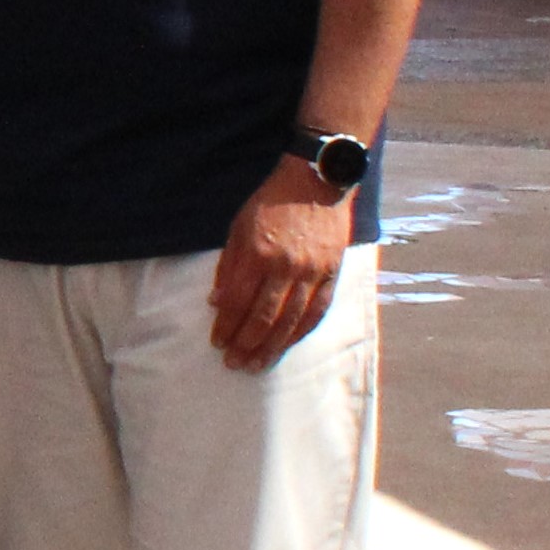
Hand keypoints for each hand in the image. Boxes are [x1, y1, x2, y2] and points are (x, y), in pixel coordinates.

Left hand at [210, 166, 352, 370]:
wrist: (317, 184)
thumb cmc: (270, 204)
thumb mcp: (238, 228)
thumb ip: (228, 266)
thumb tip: (216, 302)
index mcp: (258, 254)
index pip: (239, 301)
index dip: (227, 325)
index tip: (217, 343)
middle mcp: (286, 267)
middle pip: (265, 317)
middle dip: (246, 344)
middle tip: (233, 363)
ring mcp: (313, 272)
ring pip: (292, 320)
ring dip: (272, 346)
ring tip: (257, 365)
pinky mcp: (332, 274)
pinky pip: (317, 311)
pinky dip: (301, 332)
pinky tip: (288, 346)